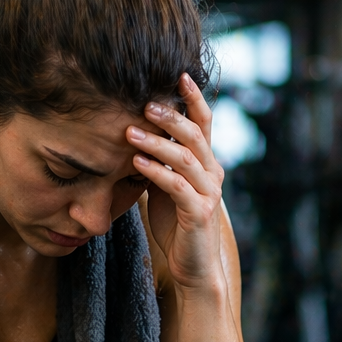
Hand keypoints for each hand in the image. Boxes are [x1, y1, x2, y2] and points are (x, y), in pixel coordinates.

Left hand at [127, 73, 226, 291]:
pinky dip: (155, 171)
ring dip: (156, 142)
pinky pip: (177, 186)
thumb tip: (132, 132)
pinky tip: (136, 162)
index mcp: (206, 163)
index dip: (194, 98)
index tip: (179, 73)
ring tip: (129, 133)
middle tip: (144, 103)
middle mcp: (212, 174)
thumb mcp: (166, 186)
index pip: (204, 122)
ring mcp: (208, 193)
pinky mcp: (199, 213)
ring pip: (185, 157)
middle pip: (196, 134)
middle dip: (170, 116)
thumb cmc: (177, 226)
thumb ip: (159, 161)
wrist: (193, 268)